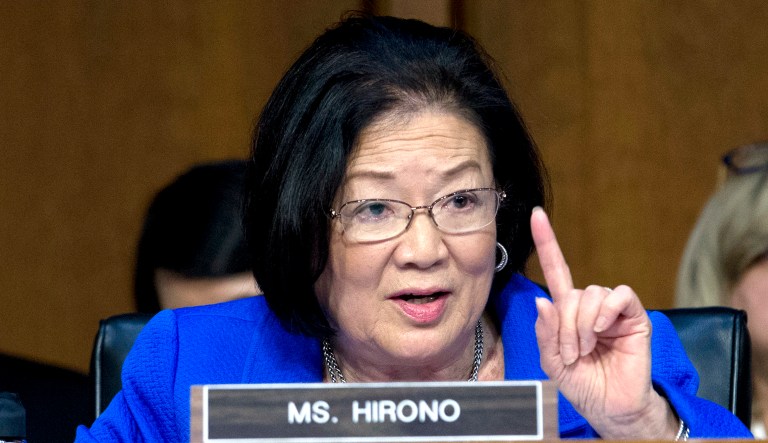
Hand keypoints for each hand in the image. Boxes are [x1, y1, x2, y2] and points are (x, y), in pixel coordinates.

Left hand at [531, 207, 677, 438]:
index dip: (547, 243)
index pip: (557, 270)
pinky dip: (608, 310)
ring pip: (592, 294)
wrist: (610, 408)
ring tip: (586, 349)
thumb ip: (546, 333)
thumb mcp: (553, 362)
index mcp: (568, 313)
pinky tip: (604, 328)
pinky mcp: (634, 317)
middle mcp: (590, 306)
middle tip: (571, 353)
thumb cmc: (583, 384)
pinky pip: (620, 296)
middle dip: (565, 325)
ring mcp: (613, 311)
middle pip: (572, 292)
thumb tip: (544, 301)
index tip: (535, 215)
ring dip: (583, 325)